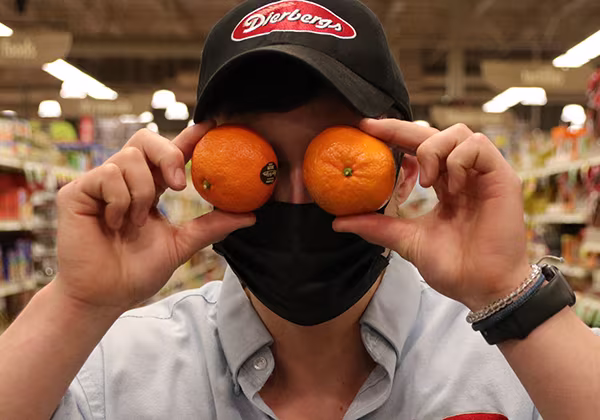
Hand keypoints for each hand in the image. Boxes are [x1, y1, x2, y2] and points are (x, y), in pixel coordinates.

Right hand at [55, 122, 255, 313]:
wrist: (105, 296)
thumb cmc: (137, 272)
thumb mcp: (181, 245)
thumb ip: (211, 227)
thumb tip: (250, 215)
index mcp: (148, 188)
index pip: (169, 155)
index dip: (188, 138)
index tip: (210, 127)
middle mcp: (124, 180)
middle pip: (145, 139)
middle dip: (167, 154)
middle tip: (178, 185)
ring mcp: (99, 183)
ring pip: (129, 160)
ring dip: (141, 194)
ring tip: (136, 222)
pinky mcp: (77, 191)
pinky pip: (108, 176)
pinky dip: (120, 201)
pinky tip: (114, 223)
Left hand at [333, 119, 528, 309]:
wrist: (484, 289)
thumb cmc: (454, 267)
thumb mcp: (407, 241)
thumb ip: (377, 227)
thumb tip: (338, 221)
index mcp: (444, 185)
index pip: (417, 149)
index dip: (394, 135)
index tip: (365, 129)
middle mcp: (463, 174)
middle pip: (432, 134)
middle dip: (400, 129)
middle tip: (374, 129)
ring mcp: (483, 174)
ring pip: (457, 132)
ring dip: (432, 150)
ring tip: (426, 182)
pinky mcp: (502, 177)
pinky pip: (477, 146)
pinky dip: (458, 160)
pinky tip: (452, 186)